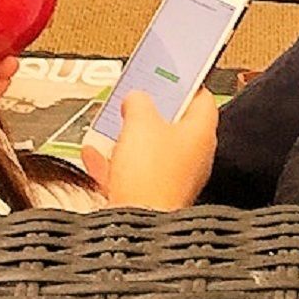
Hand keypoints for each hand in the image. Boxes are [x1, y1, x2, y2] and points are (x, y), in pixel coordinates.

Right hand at [84, 83, 217, 209]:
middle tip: (138, 99)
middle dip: (153, 111)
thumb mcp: (140, 121)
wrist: (137, 223)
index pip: (202, 98)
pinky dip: (116, 162)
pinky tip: (96, 154)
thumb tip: (137, 98)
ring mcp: (174, 179)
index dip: (186, 83)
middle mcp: (193, 157)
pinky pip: (134, 172)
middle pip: (175, 124)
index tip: (172, 75)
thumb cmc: (151, 176)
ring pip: (153, 149)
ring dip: (132, 137)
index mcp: (201, 133)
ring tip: (113, 125)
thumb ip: (139, 101)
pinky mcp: (153, 197)